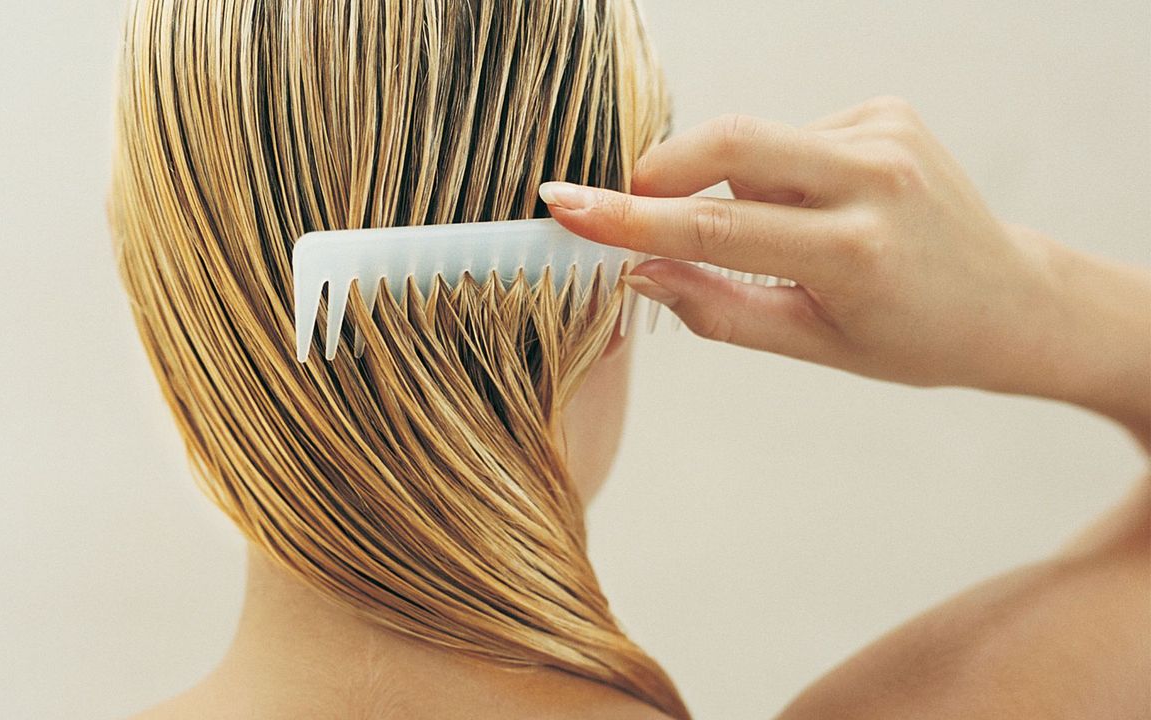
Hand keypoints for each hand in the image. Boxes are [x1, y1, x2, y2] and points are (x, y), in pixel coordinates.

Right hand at [539, 97, 1150, 447]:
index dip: (629, 216)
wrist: (1011, 300)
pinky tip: (815, 209)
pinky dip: (775, 173)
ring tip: (780, 240)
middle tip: (625, 209)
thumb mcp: (811, 346)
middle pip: (727, 142)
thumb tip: (637, 269)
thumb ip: (715, 309)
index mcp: (854, 250)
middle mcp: (873, 176)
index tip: (566, 206)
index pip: (715, 224)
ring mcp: (884, 132)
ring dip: (732, 186)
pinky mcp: (886, 110)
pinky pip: (788, 136)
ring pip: (752, 144)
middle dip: (660, 172)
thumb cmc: (912, 338)